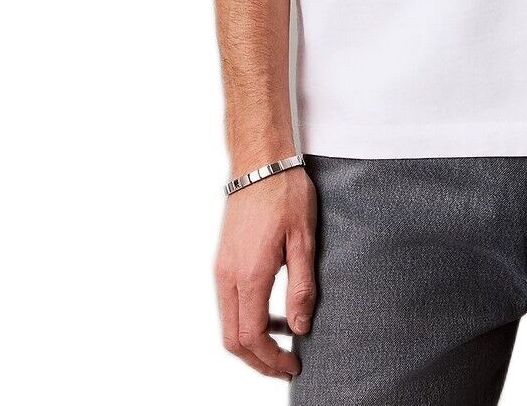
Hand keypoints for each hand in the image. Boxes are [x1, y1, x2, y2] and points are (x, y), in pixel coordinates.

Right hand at [214, 164, 316, 378]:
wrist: (260, 162)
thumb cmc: (285, 193)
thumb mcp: (304, 240)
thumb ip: (302, 287)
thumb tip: (300, 328)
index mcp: (250, 274)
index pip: (252, 336)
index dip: (272, 359)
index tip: (294, 365)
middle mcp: (228, 276)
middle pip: (234, 339)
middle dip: (259, 360)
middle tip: (287, 365)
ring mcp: (222, 269)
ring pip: (228, 324)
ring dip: (252, 342)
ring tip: (284, 341)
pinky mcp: (223, 261)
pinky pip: (229, 304)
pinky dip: (246, 320)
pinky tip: (272, 313)